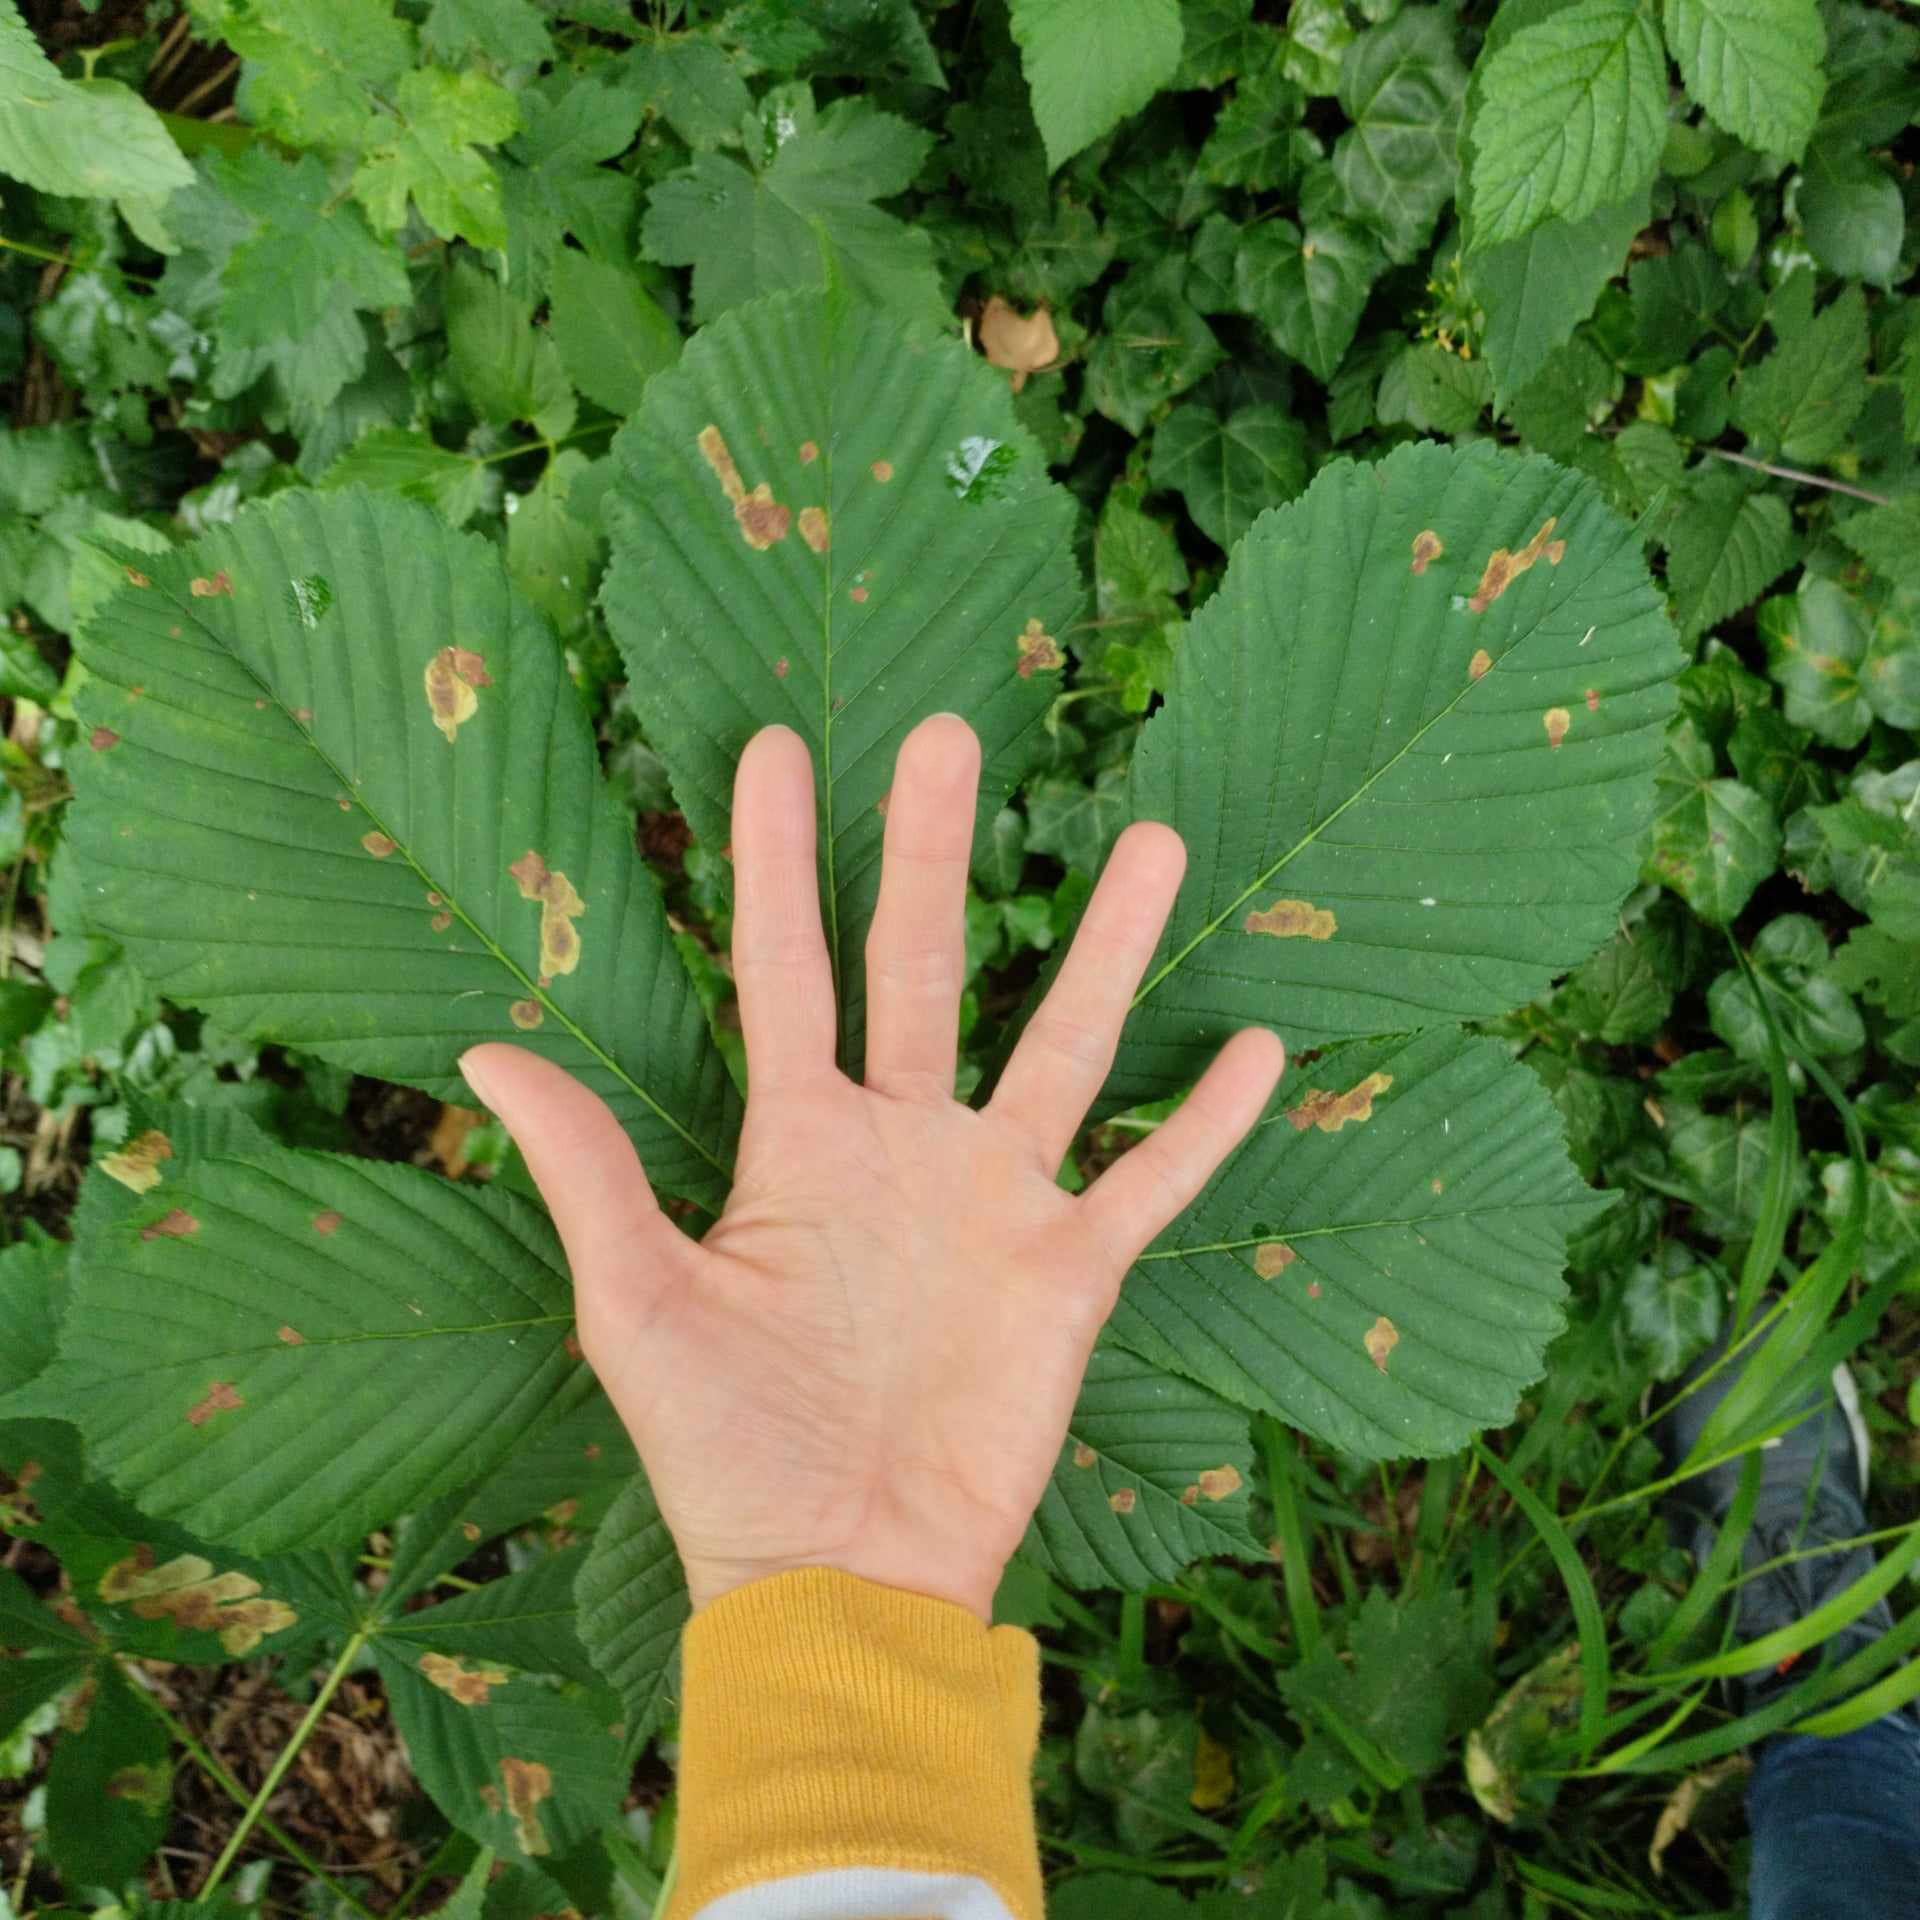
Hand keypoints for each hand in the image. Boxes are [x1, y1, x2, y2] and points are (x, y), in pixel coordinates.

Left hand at [459, 715, 1283, 1624]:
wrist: (840, 1577)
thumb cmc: (726, 1453)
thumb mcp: (640, 1308)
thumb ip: (589, 1172)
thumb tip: (481, 1053)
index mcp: (798, 1141)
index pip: (788, 967)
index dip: (774, 860)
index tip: (776, 748)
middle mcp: (902, 1144)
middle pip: (923, 967)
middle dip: (930, 853)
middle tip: (944, 735)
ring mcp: (994, 1200)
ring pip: (1065, 1044)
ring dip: (1106, 949)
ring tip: (1152, 844)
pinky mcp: (1071, 1272)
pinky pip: (1154, 1180)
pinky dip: (1207, 1123)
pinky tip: (1260, 1047)